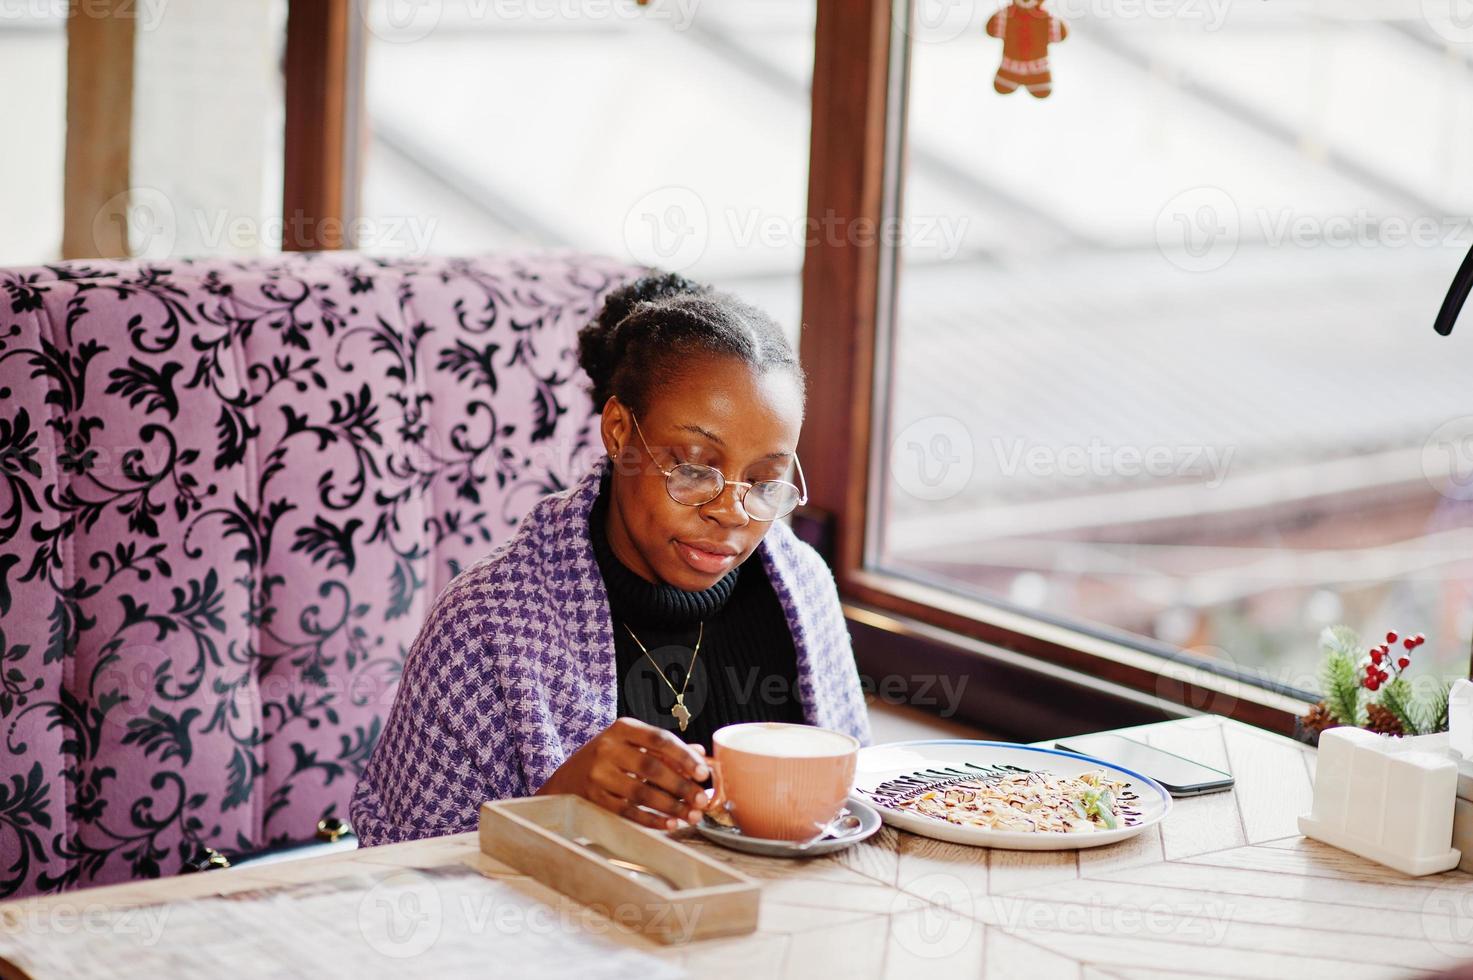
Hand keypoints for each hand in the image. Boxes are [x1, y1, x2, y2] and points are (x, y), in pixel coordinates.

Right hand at [537, 717, 711, 830]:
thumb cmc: (609, 757)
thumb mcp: (632, 743)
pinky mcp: (594, 798)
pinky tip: (669, 824)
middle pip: (651, 768)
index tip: (704, 773)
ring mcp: (599, 774)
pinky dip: (650, 820)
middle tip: (702, 800)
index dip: (684, 756)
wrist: (567, 776)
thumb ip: (664, 749)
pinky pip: (627, 812)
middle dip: (681, 786)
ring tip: (690, 816)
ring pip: (640, 793)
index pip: (659, 739)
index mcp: (623, 728)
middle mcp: (608, 748)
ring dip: (670, 806)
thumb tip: (701, 754)